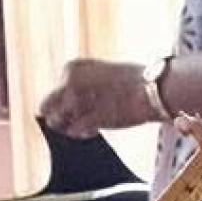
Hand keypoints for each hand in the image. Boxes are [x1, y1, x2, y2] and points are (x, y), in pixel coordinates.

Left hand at [39, 59, 153, 137]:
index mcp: (72, 67)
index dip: (66, 102)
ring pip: (57, 122)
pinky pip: (75, 131)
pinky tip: (96, 129)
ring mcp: (77, 101)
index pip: (54, 90)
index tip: (84, 105)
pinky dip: (83, 133)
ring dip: (70, 126)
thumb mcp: (101, 72)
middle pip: (47, 107)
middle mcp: (69, 82)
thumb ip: (82, 84)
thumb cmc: (135, 81)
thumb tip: (68, 103)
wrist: (154, 88)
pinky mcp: (88, 118)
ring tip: (89, 124)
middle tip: (78, 119)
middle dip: (60, 116)